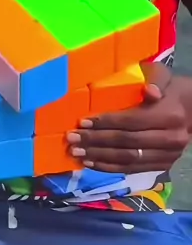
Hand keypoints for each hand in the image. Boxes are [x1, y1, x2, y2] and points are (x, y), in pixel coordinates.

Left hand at [66, 63, 189, 172]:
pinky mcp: (163, 165)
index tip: (82, 122)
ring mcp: (168, 155)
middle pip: (127, 142)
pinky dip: (110, 168)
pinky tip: (92, 163)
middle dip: (97, 141)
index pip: (132, 121)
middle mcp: (171, 138)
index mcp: (169, 114)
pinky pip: (133, 170)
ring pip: (129, 159)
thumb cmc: (169, 87)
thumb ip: (155, 80)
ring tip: (77, 153)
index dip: (106, 122)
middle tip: (73, 139)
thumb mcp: (163, 75)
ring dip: (100, 157)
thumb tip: (149, 91)